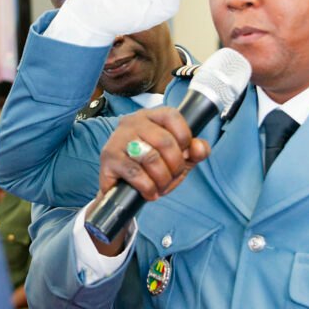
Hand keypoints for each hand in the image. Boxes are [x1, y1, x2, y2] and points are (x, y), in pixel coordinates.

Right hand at [95, 107, 211, 204]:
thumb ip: (195, 151)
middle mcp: (132, 122)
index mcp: (151, 116)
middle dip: (175, 166)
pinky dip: (148, 187)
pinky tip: (149, 192)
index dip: (185, 137)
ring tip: (160, 186)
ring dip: (162, 178)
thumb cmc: (152, 168)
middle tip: (172, 176)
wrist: (122, 188)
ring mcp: (118, 139)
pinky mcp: (109, 158)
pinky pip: (135, 173)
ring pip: (151, 157)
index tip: (184, 154)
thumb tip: (199, 147)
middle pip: (164, 141)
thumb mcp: (179, 157)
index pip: (172, 116)